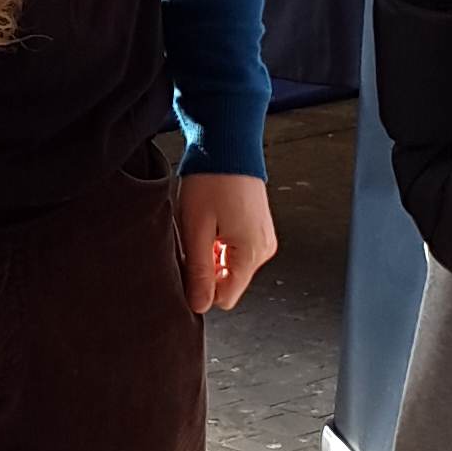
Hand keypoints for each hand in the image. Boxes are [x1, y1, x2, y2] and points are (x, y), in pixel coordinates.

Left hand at [177, 172, 276, 313]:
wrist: (227, 144)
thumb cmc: (211, 181)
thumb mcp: (196, 231)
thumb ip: (199, 273)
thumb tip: (199, 306)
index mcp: (251, 253)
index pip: (225, 297)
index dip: (201, 287)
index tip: (187, 263)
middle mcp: (263, 249)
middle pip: (228, 282)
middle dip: (206, 269)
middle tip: (193, 239)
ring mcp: (263, 237)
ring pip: (230, 265)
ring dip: (212, 253)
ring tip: (203, 225)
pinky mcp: (259, 227)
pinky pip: (236, 249)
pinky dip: (220, 241)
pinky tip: (211, 220)